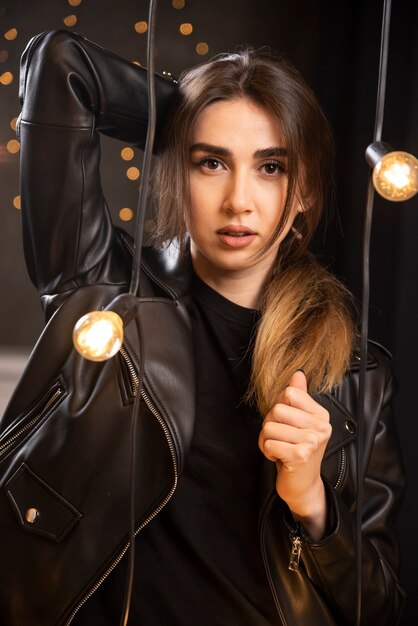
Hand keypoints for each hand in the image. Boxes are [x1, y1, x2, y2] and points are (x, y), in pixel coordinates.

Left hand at [258, 370, 331, 539]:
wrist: (303, 485)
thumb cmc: (297, 450)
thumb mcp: (299, 421)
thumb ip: (298, 397)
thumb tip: (297, 373)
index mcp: (321, 415)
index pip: (289, 393)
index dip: (279, 407)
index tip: (286, 423)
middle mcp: (321, 427)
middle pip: (277, 409)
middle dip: (270, 424)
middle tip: (281, 438)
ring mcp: (312, 441)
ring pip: (269, 427)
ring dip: (267, 440)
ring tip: (280, 449)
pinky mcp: (299, 456)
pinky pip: (268, 443)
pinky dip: (267, 452)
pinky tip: (279, 458)